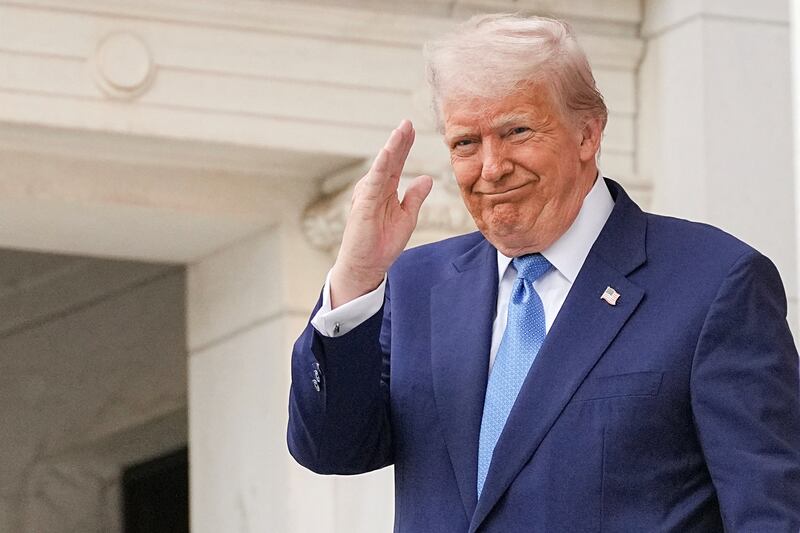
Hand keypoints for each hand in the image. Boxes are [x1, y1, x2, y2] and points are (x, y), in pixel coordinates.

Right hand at [330, 120, 432, 307]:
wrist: (367, 265)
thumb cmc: (383, 243)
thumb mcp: (407, 217)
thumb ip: (415, 197)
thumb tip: (427, 178)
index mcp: (386, 190)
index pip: (396, 163)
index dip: (404, 146)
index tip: (411, 128)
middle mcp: (375, 189)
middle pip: (389, 160)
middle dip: (399, 140)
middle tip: (407, 121)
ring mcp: (368, 195)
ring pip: (382, 167)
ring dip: (391, 148)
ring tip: (400, 131)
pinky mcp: (364, 205)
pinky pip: (374, 183)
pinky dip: (380, 167)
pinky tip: (388, 154)